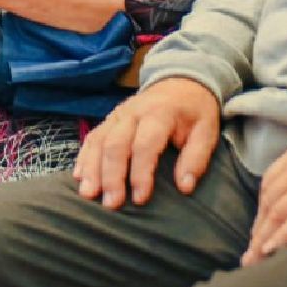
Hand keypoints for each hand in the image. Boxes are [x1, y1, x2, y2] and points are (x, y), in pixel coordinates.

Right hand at [73, 77, 220, 209]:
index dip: (141, 173)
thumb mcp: (207, 130)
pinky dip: (84, 157)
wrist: (181, 81)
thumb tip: (185, 187)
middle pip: (116, 143)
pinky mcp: (110, 119)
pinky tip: (79, 177)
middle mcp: (134, 112)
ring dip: (92, 168)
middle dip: (111, 175)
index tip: (140, 199)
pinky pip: (92, 137)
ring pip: (99, 140)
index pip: (145, 144)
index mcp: (160, 113)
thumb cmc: (194, 111)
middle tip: (111, 204)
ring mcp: (118, 114)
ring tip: (88, 194)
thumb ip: (196, 158)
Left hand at [241, 124, 286, 265]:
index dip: (261, 207)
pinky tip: (271, 251)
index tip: (259, 226)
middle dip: (257, 228)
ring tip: (254, 259)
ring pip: (277, 213)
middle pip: (268, 201)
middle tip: (249, 250)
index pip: (270, 182)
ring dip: (262, 239)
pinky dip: (281, 237)